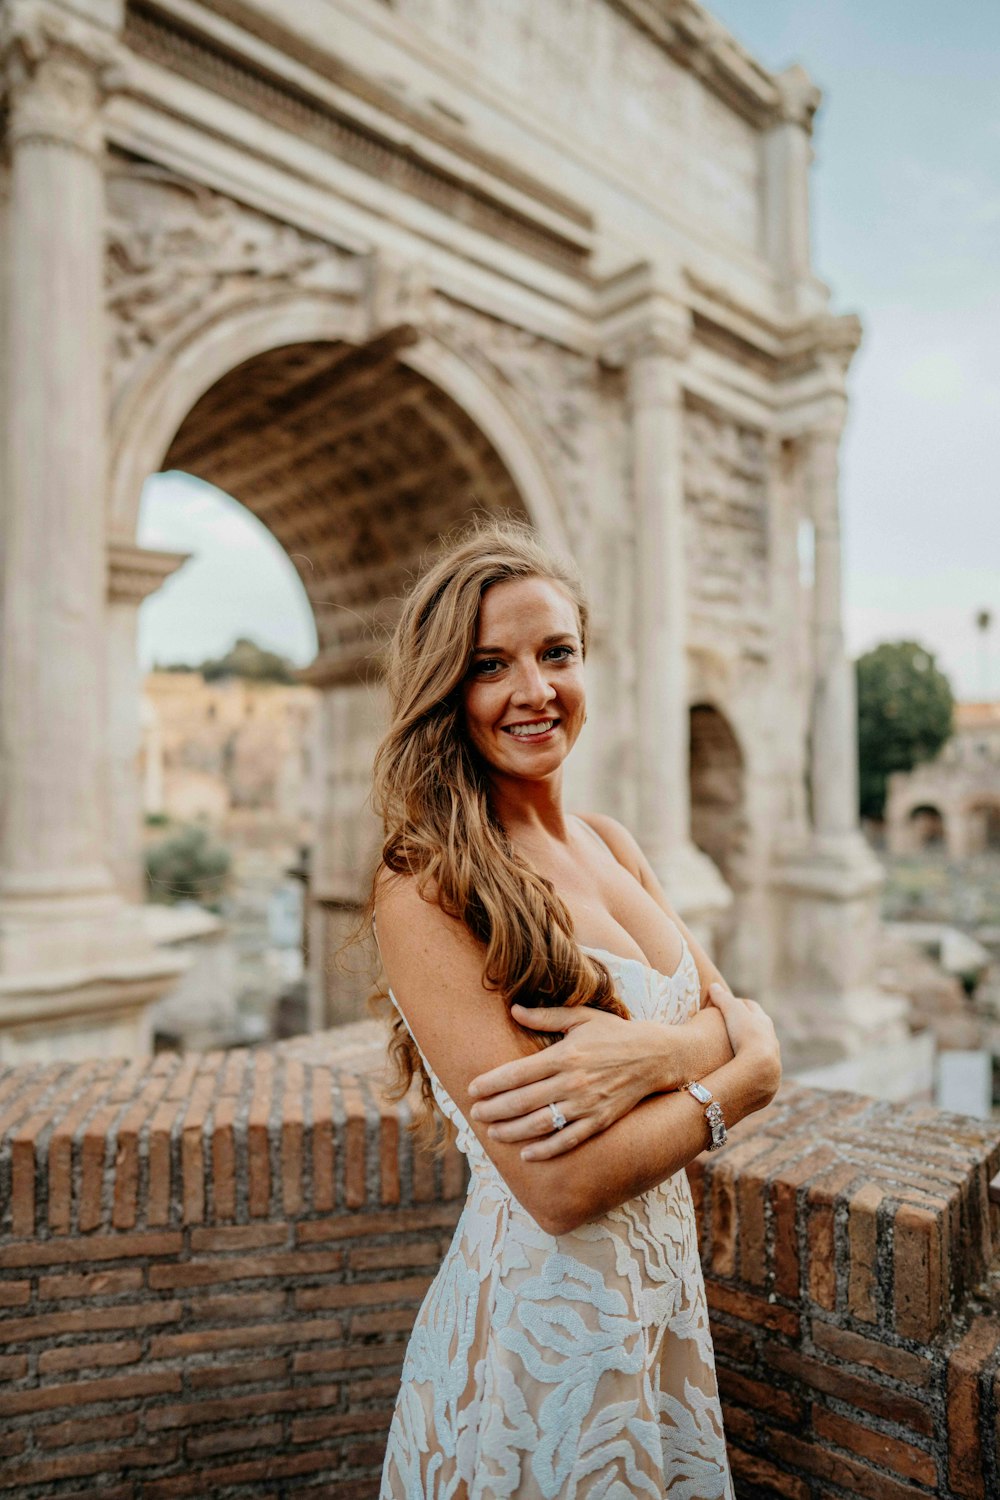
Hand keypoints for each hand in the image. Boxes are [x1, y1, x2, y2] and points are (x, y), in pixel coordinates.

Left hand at [467, 1006, 668, 1159]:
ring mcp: (587, 1105)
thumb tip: (514, 1010)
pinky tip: (526, 1154)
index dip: (492, 1083)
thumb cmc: (614, 1033)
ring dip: (513, 1131)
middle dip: (494, 1109)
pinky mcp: (600, 1121)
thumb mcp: (582, 1017)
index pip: (519, 1072)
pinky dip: (546, 1150)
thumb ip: (546, 1016)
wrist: (656, 1056)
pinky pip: (568, 1140)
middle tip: (474, 1113)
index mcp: (565, 1055)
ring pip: (542, 1124)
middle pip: (524, 1100)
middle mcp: (573, 1082)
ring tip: (492, 1132)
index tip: (472, 1089)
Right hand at [706, 984, 781, 1099]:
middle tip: (731, 1025)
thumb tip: (713, 986)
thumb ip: (722, 998)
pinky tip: (740, 1068)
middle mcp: (770, 1037)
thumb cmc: (746, 1034)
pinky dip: (749, 1064)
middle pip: (758, 1027)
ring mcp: (771, 1057)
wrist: (760, 1066)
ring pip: (760, 1048)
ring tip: (735, 1049)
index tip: (727, 1004)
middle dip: (746, 1024)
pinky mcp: (767, 1074)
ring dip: (749, 1047)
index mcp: (763, 1020)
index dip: (738, 1004)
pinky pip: (757, 1066)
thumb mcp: (732, 1012)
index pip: (751, 1007)